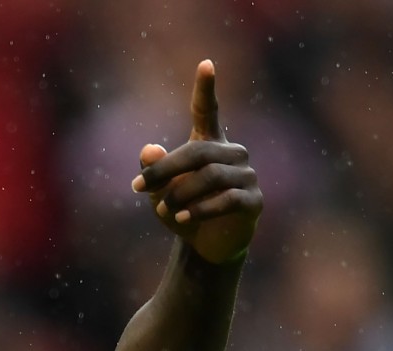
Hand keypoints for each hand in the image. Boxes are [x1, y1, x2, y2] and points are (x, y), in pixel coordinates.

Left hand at [132, 59, 262, 263]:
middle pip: (198, 152)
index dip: (206, 89)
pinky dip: (200, 210)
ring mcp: (247, 176)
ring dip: (180, 194)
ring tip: (163, 210)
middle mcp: (232, 154)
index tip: (205, 63)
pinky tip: (181, 220)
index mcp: (210, 143)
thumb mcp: (160, 191)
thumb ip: (153, 169)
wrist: (205, 245)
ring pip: (211, 176)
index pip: (208, 111)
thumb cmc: (182, 209)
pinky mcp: (254, 201)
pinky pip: (228, 199)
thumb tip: (150, 148)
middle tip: (138, 186)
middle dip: (165, 170)